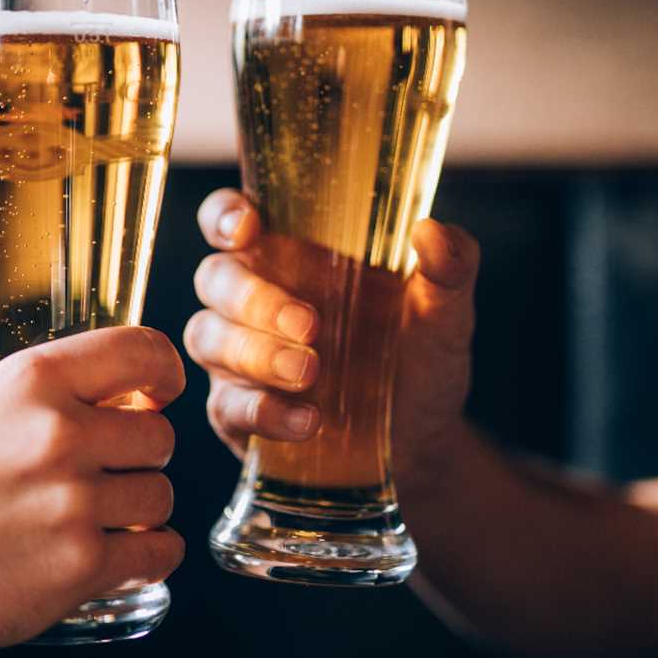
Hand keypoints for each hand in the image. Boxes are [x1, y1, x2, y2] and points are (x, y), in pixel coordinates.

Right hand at [185, 188, 477, 488]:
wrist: (423, 442)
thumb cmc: (421, 360)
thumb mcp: (445, 313)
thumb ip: (449, 267)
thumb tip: (433, 232)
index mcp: (292, 257)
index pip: (229, 219)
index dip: (224, 216)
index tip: (248, 227)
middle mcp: (255, 300)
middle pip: (215, 277)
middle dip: (253, 297)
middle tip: (310, 324)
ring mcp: (240, 357)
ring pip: (208, 337)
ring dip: (257, 352)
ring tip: (311, 373)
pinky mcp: (239, 413)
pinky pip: (228, 405)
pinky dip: (264, 411)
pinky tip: (309, 420)